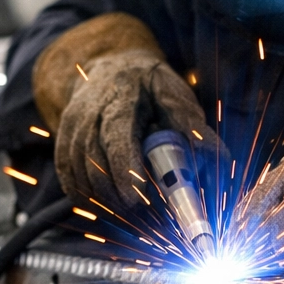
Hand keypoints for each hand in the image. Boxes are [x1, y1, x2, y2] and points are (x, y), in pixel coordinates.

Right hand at [32, 13, 212, 209]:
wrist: (109, 68)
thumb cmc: (148, 86)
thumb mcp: (173, 95)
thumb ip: (192, 127)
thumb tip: (221, 158)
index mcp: (120, 97)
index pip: (116, 135)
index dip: (124, 168)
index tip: (137, 198)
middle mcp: (88, 111)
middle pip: (93, 160)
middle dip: (115, 194)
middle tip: (142, 215)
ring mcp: (71, 126)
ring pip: (78, 172)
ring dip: (102, 199)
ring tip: (128, 213)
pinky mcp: (62, 140)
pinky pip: (67, 176)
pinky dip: (85, 196)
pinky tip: (106, 205)